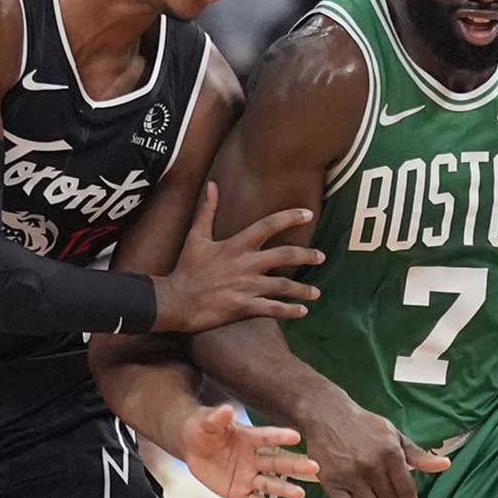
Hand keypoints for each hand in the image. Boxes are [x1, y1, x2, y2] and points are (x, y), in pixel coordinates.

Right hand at [152, 183, 323, 332]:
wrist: (176, 300)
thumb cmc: (186, 268)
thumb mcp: (195, 236)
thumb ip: (207, 210)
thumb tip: (212, 185)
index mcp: (236, 245)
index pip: (268, 225)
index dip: (290, 218)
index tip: (308, 215)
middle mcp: (246, 264)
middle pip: (285, 255)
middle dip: (306, 255)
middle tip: (321, 256)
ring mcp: (246, 286)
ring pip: (283, 286)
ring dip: (303, 290)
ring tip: (316, 293)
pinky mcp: (244, 307)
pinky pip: (273, 309)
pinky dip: (289, 311)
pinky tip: (302, 312)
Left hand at [180, 405, 320, 497]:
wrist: (193, 446)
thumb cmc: (203, 428)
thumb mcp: (206, 422)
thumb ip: (218, 418)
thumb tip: (226, 409)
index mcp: (249, 438)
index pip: (267, 437)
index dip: (281, 437)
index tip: (297, 436)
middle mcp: (254, 457)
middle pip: (277, 462)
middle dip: (294, 465)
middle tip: (315, 467)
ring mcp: (249, 476)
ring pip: (270, 484)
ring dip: (285, 490)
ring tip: (300, 494)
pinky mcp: (241, 493)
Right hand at [301, 401, 450, 497]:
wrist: (328, 415)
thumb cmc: (364, 426)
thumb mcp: (394, 435)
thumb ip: (419, 455)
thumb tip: (445, 465)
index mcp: (391, 453)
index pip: (407, 491)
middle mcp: (372, 466)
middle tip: (382, 492)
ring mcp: (351, 476)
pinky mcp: (332, 483)